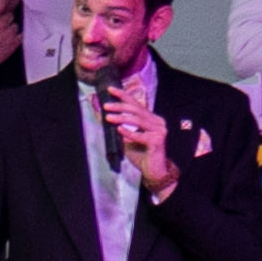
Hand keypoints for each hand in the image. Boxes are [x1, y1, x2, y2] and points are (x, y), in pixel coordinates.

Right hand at [0, 2, 22, 66]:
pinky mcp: (15, 42)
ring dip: (10, 29)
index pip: (0, 2)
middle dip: (5, 19)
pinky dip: (15, 38)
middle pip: (9, 15)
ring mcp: (10, 32)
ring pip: (15, 25)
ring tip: (2, 36)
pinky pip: (19, 35)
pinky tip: (7, 41)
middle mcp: (2, 23)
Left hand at [100, 78, 176, 199]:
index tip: (110, 89)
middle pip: (136, 110)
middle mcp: (157, 121)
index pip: (136, 104)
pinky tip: (119, 130)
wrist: (153, 170)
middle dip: (120, 106)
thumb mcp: (126, 138)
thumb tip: (101, 115)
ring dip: (121, 118)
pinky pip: (141, 136)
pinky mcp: (158, 141)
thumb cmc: (140, 154)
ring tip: (108, 117)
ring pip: (138, 120)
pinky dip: (129, 133)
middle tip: (106, 106)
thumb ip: (118, 127)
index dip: (123, 95)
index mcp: (151, 118)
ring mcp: (159, 131)